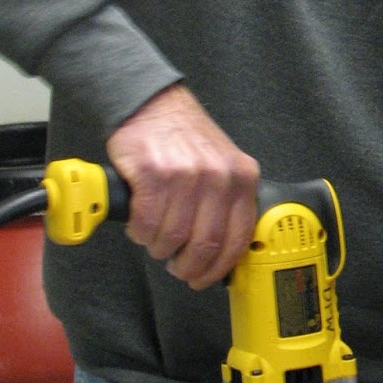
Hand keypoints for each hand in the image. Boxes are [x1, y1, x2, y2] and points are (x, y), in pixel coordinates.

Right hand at [106, 84, 259, 289]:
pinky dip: (141, 232)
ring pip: (173, 237)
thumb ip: (228, 201)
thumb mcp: (222, 164)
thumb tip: (223, 250)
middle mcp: (218, 176)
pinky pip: (147, 222)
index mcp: (241, 177)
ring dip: (160, 248)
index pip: (238, 238)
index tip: (205, 278)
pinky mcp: (153, 173)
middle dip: (188, 266)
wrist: (152, 103)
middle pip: (205, 244)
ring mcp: (186, 174)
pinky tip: (141, 227)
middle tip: (177, 267)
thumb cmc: (185, 138)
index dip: (218, 268)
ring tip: (155, 241)